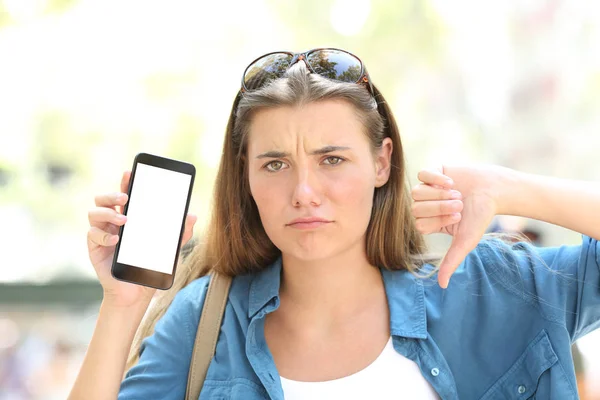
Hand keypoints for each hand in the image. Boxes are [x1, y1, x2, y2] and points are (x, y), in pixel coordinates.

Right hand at [87, 171, 197, 306]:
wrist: (137, 292)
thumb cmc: (151, 266)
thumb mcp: (169, 249)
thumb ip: (180, 233)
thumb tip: (192, 216)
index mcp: (130, 217)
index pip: (125, 194)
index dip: (125, 182)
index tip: (130, 172)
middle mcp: (113, 222)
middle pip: (103, 199)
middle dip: (112, 194)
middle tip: (125, 197)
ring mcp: (102, 234)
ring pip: (93, 213)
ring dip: (108, 213)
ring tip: (125, 220)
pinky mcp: (95, 248)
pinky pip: (92, 235)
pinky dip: (104, 235)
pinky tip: (116, 239)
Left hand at [411, 165, 505, 287]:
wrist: (494, 191)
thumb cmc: (479, 217)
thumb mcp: (465, 241)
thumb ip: (451, 261)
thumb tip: (442, 285)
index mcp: (430, 222)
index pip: (419, 223)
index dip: (438, 220)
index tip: (458, 217)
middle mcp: (426, 205)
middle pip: (415, 208)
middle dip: (439, 206)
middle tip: (459, 203)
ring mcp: (428, 188)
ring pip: (417, 191)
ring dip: (439, 193)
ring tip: (457, 192)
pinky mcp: (433, 171)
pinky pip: (422, 174)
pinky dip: (436, 178)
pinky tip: (451, 181)